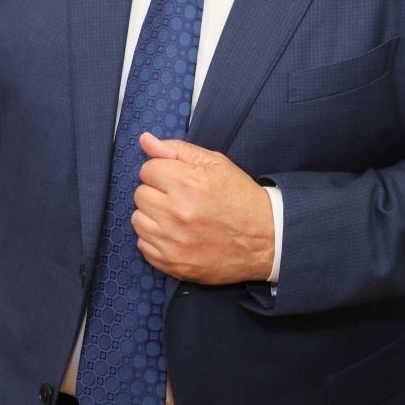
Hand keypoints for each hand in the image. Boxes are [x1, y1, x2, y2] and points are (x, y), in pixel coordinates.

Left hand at [132, 132, 273, 283]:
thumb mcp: (215, 163)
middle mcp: (176, 213)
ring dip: (153, 216)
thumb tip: (145, 140)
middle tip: (180, 197)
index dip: (163, 171)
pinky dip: (155, 239)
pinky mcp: (173, 264)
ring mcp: (173, 242)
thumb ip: (176, 150)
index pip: (147, 169)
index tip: (178, 178)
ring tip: (177, 216)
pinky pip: (143, 245)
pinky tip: (176, 234)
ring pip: (137, 220)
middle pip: (140, 194)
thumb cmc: (240, 197)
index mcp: (187, 183)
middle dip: (157, 192)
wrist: (266, 238)